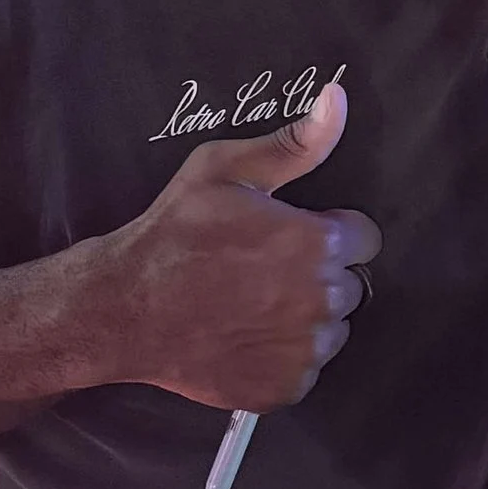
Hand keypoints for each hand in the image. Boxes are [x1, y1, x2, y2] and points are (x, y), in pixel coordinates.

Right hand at [77, 82, 380, 413]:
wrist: (123, 309)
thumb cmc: (173, 234)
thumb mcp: (225, 169)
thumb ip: (294, 143)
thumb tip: (339, 99)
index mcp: (318, 245)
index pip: (364, 239)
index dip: (330, 233)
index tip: (292, 236)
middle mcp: (322, 302)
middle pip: (349, 287)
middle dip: (316, 277)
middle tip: (262, 272)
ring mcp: (304, 352)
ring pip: (329, 331)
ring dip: (303, 320)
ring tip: (250, 306)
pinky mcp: (284, 389)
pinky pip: (302, 369)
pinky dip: (280, 358)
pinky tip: (242, 338)